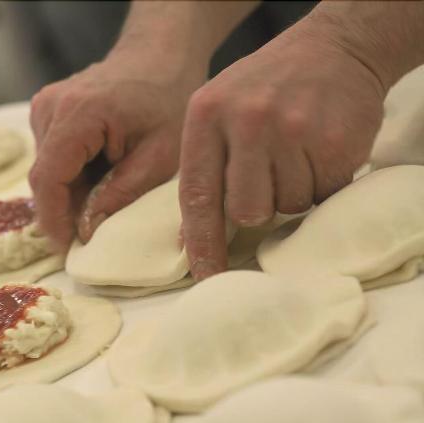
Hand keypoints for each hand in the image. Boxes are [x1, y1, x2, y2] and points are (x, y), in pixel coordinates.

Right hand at [28, 51, 206, 250]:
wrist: (159, 54)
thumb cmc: (167, 99)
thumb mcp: (160, 155)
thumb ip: (121, 194)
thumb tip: (87, 230)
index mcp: (78, 115)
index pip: (49, 179)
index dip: (54, 220)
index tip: (67, 250)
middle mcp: (50, 107)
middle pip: (44, 176)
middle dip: (64, 210)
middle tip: (92, 233)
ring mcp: (44, 106)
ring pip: (46, 169)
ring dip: (69, 192)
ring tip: (104, 195)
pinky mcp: (46, 110)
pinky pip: (50, 156)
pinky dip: (71, 175)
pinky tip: (99, 174)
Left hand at [179, 17, 386, 280]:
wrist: (333, 47)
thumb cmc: (265, 89)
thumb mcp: (217, 112)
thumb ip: (202, 167)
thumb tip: (187, 239)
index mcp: (205, 115)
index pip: (197, 196)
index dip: (202, 243)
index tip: (205, 276)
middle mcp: (245, 120)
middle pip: (247, 211)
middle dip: (259, 206)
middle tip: (269, 174)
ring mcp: (292, 129)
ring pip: (287, 206)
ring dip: (292, 191)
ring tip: (296, 152)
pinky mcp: (334, 140)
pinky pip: (323, 193)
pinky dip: (322, 182)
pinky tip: (319, 149)